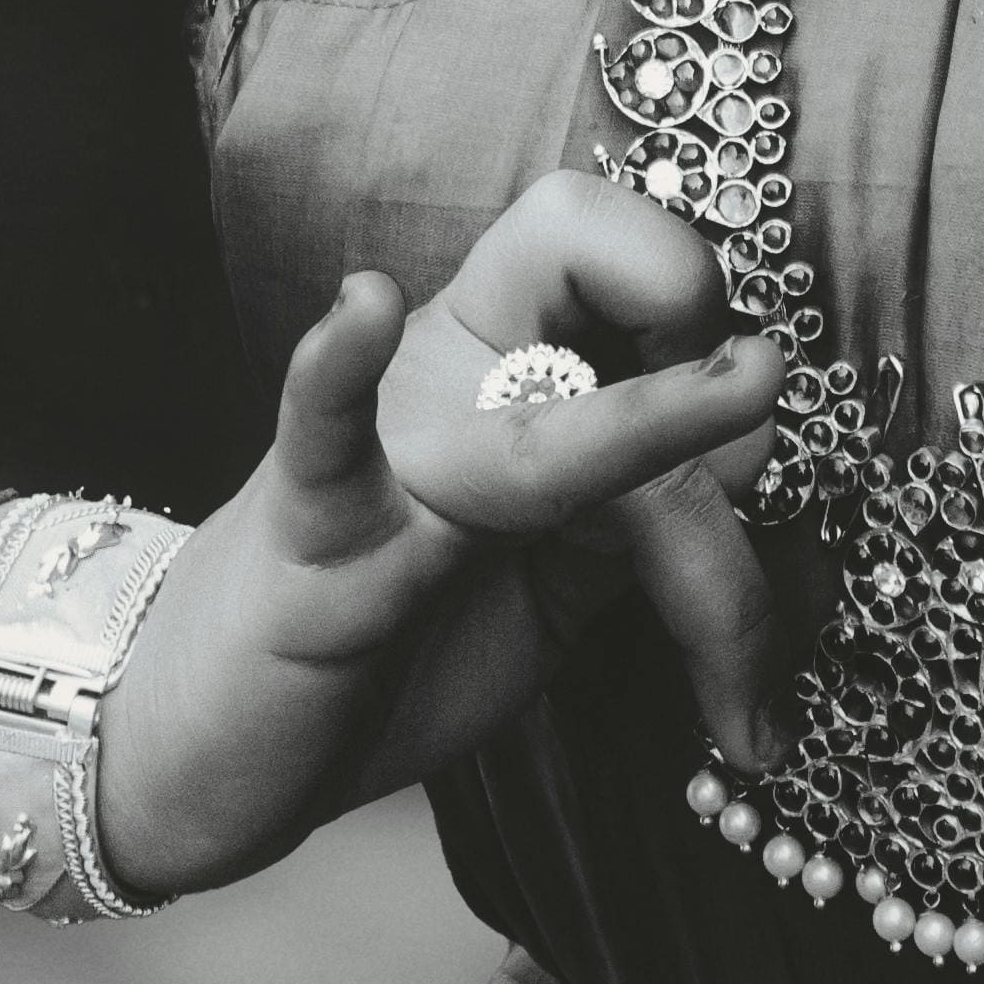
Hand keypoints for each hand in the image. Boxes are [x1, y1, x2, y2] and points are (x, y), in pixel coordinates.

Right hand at [89, 172, 793, 897]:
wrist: (207, 738)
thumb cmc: (386, 641)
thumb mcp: (555, 577)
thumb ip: (650, 520)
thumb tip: (776, 465)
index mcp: (500, 359)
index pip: (616, 254)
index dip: (702, 307)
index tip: (746, 392)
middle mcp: (442, 372)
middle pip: (569, 245)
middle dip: (687, 298)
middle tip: (754, 388)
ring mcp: (381, 457)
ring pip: (533, 423)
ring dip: (653, 423)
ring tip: (753, 388)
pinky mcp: (308, 547)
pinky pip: (321, 445)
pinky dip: (335, 377)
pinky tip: (358, 310)